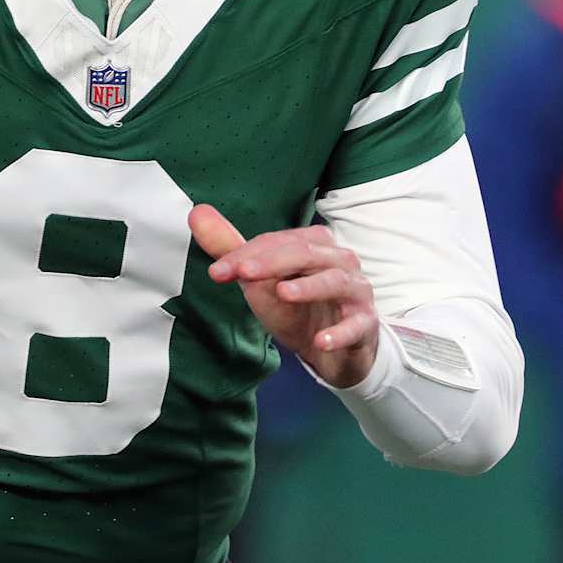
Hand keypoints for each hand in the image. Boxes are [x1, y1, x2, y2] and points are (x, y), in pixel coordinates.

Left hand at [189, 204, 378, 388]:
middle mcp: (339, 260)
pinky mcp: (366, 323)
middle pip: (305, 253)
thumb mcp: (260, 282)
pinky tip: (322, 341)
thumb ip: (232, 250)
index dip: (246, 255)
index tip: (217, 272)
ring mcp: (356, 290)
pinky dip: (340, 332)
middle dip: (272, 263)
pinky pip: (356, 325)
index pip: (277, 242)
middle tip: (243, 275)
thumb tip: (196, 213)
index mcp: (314, 244)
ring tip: (283, 294)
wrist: (334, 350)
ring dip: (309, 287)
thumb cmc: (297, 308)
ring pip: (335, 281)